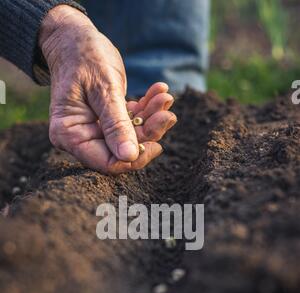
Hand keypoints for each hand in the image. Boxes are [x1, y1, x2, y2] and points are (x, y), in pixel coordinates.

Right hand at [39, 6, 176, 173]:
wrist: (74, 37)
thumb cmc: (82, 56)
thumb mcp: (103, 89)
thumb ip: (116, 124)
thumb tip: (129, 157)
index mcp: (70, 135)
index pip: (105, 162)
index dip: (133, 158)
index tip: (157, 144)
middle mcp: (80, 137)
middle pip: (121, 151)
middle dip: (147, 134)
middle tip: (167, 114)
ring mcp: (94, 129)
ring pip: (130, 137)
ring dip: (151, 119)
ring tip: (164, 98)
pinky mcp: (107, 120)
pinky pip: (131, 122)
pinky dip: (146, 108)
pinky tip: (158, 91)